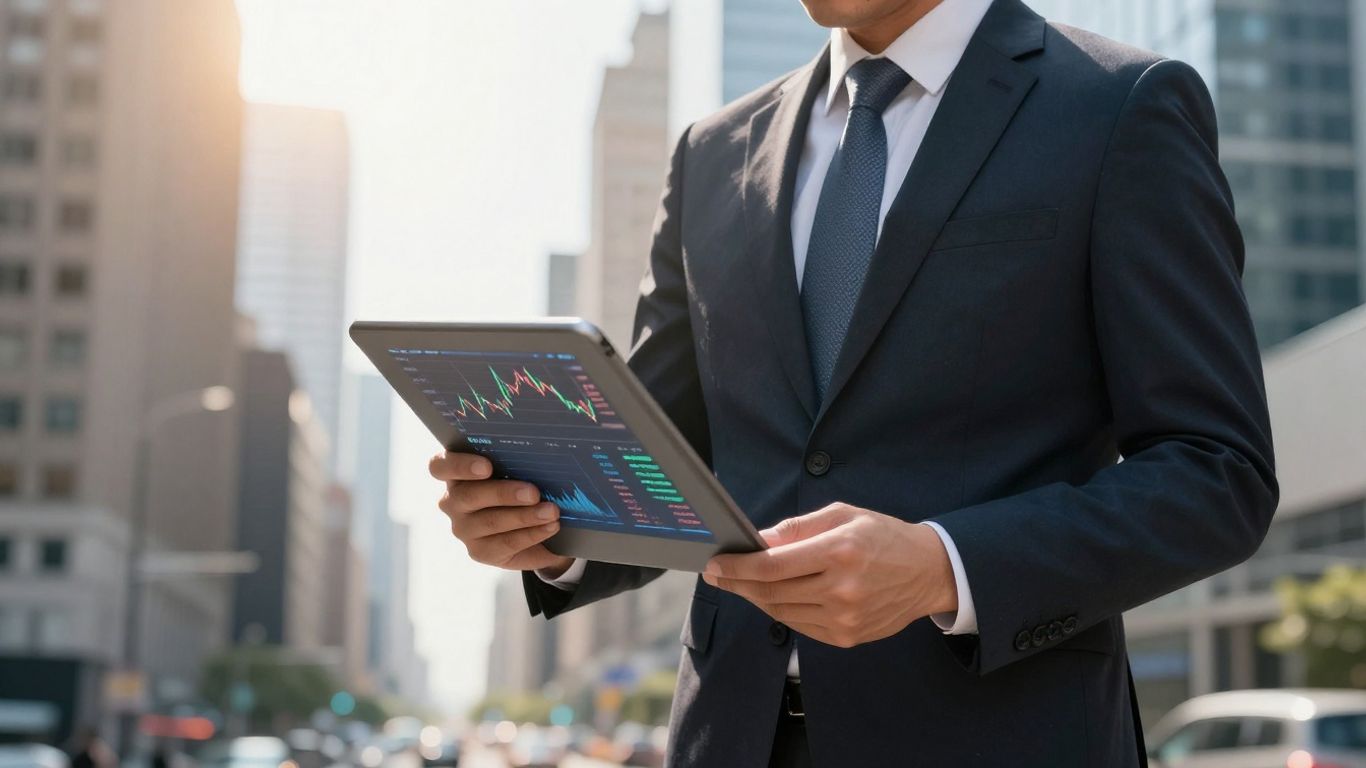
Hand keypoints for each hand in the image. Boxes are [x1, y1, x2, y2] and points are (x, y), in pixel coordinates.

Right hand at [429, 451, 574, 576]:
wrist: (532, 525)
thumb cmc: (519, 485)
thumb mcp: (516, 471)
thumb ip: (517, 462)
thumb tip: (541, 456)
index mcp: (455, 473)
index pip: (440, 466)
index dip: (460, 465)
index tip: (487, 467)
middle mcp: (453, 501)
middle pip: (468, 496)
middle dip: (504, 493)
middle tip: (534, 493)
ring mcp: (463, 528)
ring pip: (490, 522)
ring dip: (524, 516)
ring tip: (551, 511)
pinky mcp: (480, 551)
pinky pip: (505, 543)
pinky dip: (532, 534)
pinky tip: (550, 526)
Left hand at [703, 503, 956, 647]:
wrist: (928, 572)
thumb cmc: (882, 537)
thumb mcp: (843, 515)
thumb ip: (797, 528)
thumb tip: (757, 540)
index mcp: (840, 551)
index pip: (774, 565)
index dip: (737, 566)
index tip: (715, 563)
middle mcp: (842, 589)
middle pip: (771, 591)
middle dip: (737, 582)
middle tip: (716, 574)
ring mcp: (845, 618)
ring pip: (781, 612)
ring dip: (755, 597)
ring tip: (741, 583)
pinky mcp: (847, 637)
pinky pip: (799, 626)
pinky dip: (780, 611)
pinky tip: (771, 597)